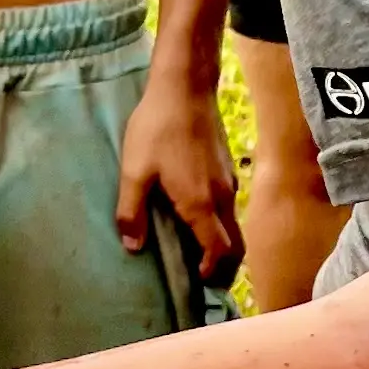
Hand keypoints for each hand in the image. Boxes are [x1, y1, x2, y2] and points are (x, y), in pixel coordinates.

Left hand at [117, 71, 242, 287]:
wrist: (185, 86)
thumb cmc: (158, 127)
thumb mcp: (135, 170)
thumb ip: (131, 211)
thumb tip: (133, 247)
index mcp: (200, 203)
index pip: (219, 250)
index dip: (212, 271)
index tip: (199, 281)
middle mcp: (222, 197)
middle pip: (236, 244)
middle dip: (226, 268)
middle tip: (208, 281)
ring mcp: (229, 181)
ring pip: (234, 225)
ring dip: (224, 246)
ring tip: (202, 255)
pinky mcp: (227, 167)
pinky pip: (229, 207)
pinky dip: (221, 224)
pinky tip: (200, 219)